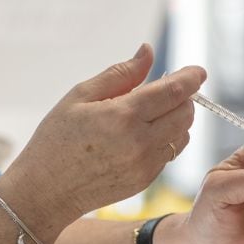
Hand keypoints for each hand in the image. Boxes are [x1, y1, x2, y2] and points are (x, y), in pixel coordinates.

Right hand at [0, 44, 205, 230]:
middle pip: (185, 112)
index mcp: (123, 115)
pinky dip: (166, 139)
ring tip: (151, 113)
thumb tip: (148, 52)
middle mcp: (140, 142)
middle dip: (183, 97)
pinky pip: (170, 153)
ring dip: (176, 118)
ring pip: (182, 134)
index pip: (174, 91)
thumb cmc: (56, 139)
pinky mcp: (145, 181)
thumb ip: (120, 74)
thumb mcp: (80, 96)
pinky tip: (142, 134)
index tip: (198, 71)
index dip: (191, 77)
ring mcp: (145, 165)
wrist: (45, 191)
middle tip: (165, 90)